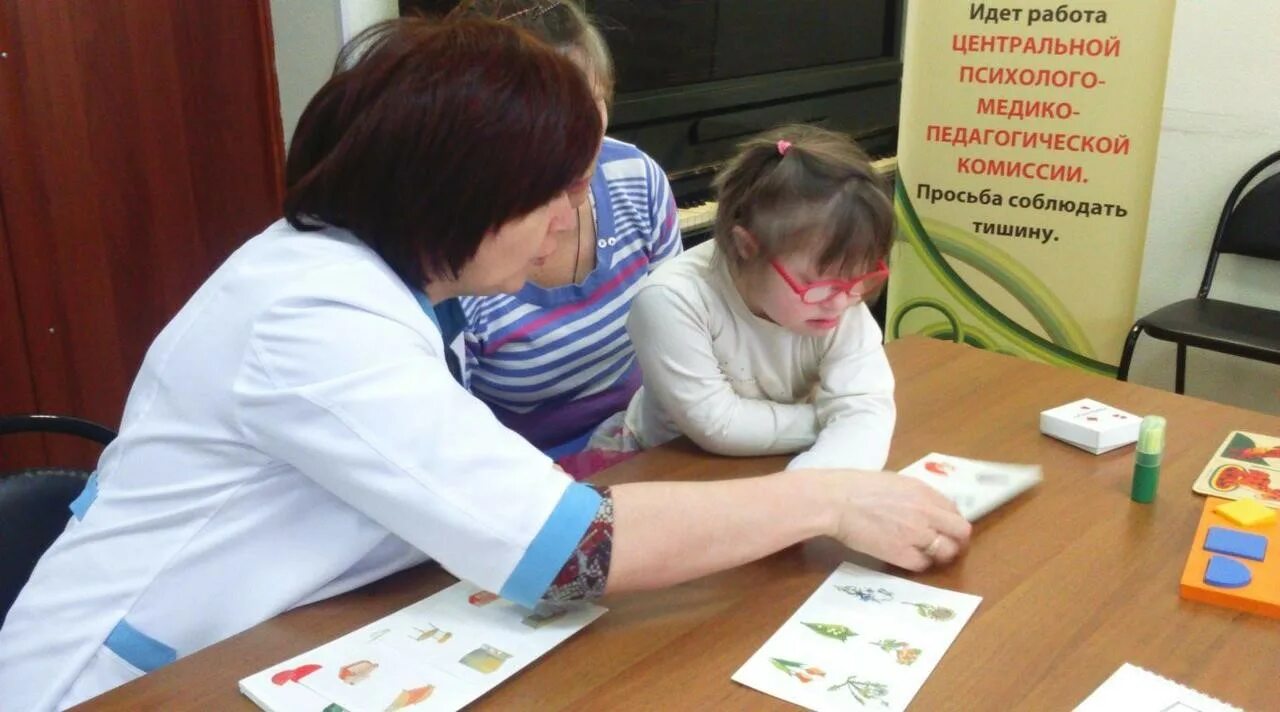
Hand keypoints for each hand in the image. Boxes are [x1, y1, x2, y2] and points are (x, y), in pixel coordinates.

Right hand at [815, 469, 971, 571]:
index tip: (944, 528)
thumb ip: (915, 495)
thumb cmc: (855, 487)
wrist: (834, 501)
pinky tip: (906, 558)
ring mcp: (916, 534)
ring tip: (925, 554)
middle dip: (956, 540)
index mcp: (924, 491)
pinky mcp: (901, 554)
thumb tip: (926, 507)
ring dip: (939, 554)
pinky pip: (922, 564)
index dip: (951, 522)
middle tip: (946, 545)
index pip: (955, 511)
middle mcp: (927, 512)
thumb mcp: (894, 482)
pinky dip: (918, 563)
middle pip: (961, 532)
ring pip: (946, 551)